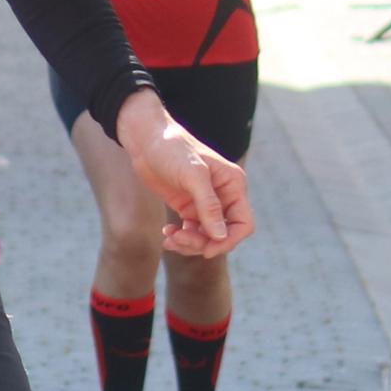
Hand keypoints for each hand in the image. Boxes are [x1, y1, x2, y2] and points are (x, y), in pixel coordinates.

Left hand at [118, 92, 252, 256]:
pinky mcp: (189, 207)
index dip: (228, 241)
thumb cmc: (172, 150)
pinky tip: (167, 233)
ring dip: (189, 243)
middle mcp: (224, 196)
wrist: (147, 141)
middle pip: (223, 235)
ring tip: (169, 238)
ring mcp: (206, 203)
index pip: (244, 224)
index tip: (206, 250)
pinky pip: (192, 232)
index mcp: (233, 185)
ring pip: (206, 237)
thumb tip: (220, 236)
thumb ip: (209, 205)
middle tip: (178, 239)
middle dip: (202, 243)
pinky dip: (180, 238)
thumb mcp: (193, 175)